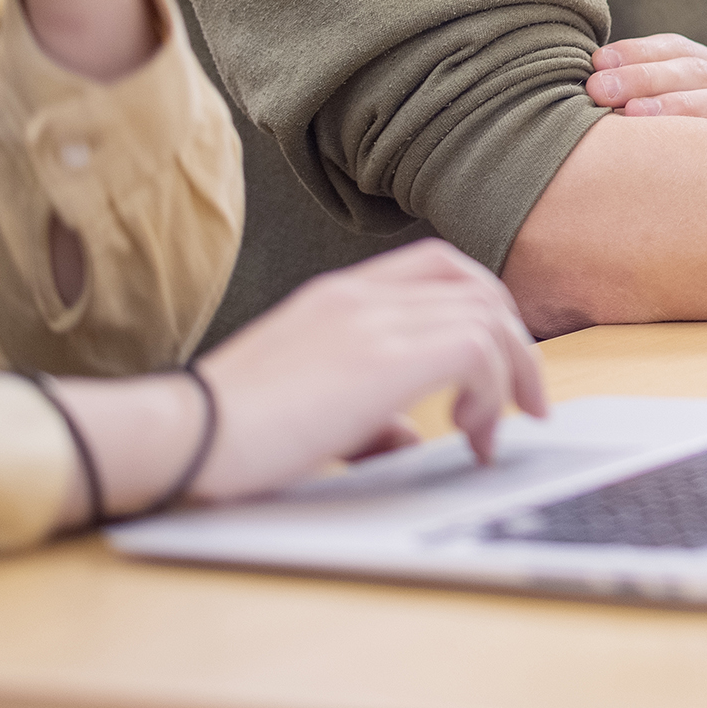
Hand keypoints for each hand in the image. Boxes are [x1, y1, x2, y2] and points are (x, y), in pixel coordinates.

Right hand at [50, 242, 548, 527]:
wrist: (184, 438)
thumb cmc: (229, 436)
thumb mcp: (309, 412)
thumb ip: (366, 417)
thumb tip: (407, 442)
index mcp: (339, 296)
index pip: (438, 265)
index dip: (482, 307)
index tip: (496, 363)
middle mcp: (362, 295)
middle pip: (477, 285)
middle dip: (513, 344)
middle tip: (523, 402)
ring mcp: (375, 318)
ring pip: (489, 315)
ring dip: (510, 375)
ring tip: (493, 432)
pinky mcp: (386, 355)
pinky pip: (479, 349)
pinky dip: (492, 393)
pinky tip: (470, 436)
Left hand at [585, 32, 706, 128]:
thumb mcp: (689, 118)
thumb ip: (651, 102)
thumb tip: (589, 99)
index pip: (674, 48)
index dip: (635, 51)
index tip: (596, 62)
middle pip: (690, 67)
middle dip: (641, 75)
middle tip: (598, 88)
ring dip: (672, 103)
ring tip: (632, 114)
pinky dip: (706, 133)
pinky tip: (674, 147)